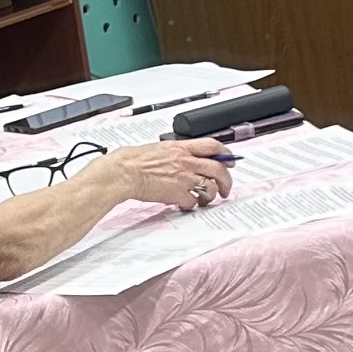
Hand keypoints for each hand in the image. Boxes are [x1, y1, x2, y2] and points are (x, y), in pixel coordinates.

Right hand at [84, 139, 232, 213]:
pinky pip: (193, 202)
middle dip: (227, 180)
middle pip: (219, 169)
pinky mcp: (177, 194)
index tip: (230, 160)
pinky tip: (187, 204)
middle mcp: (186, 162)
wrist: (122, 172)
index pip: (212, 146)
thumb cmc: (133, 161)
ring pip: (210, 187)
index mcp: (181, 148)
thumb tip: (188, 158)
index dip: (226, 153)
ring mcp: (183, 178)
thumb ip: (177, 153)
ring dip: (212, 195)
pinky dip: (192, 205)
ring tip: (207, 199)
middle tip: (226, 188)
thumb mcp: (159, 148)